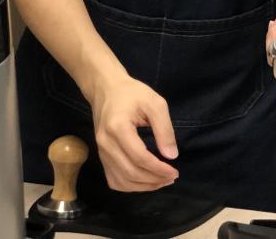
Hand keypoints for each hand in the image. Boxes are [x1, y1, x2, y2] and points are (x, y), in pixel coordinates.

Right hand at [87, 73, 177, 191]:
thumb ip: (164, 129)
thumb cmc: (133, 94)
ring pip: (120, 180)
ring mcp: (101, 152)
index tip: (174, 171)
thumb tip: (172, 155)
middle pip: (129, 172)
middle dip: (153, 180)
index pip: (139, 157)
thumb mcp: (155, 104)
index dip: (158, 168)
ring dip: (142, 186)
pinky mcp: (101, 156)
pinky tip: (145, 182)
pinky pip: (113, 179)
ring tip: (162, 181)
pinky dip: (130, 185)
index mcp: (118, 128)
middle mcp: (105, 144)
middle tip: (172, 177)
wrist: (106, 90)